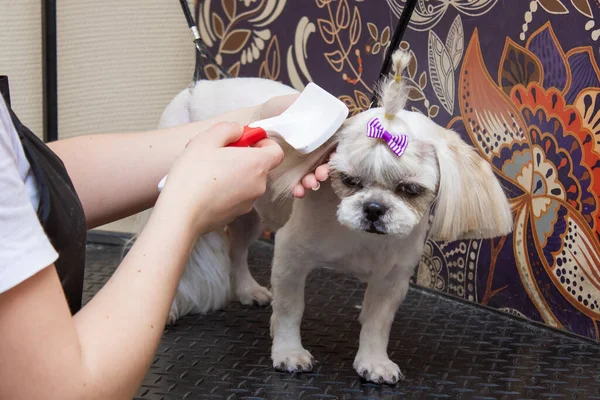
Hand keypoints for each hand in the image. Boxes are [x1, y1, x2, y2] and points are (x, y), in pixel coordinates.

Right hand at [156, 122, 283, 234]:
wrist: (181, 214)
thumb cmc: (194, 175)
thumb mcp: (207, 139)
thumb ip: (228, 129)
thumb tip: (238, 131)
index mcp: (257, 164)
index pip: (276, 151)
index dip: (264, 143)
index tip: (246, 141)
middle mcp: (258, 185)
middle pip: (259, 166)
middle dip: (242, 157)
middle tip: (218, 154)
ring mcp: (248, 203)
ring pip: (247, 182)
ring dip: (233, 174)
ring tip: (207, 172)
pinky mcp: (236, 215)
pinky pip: (236, 196)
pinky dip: (227, 190)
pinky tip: (206, 188)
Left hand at [257, 93, 334, 197]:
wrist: (253, 120)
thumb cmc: (276, 109)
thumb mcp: (295, 101)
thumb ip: (312, 106)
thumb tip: (328, 109)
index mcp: (317, 135)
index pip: (332, 148)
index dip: (335, 155)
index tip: (332, 159)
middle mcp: (311, 150)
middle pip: (324, 164)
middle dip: (324, 172)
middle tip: (320, 175)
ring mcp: (299, 163)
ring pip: (312, 176)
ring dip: (313, 182)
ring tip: (309, 184)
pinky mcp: (286, 172)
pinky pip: (296, 184)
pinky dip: (299, 189)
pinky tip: (297, 191)